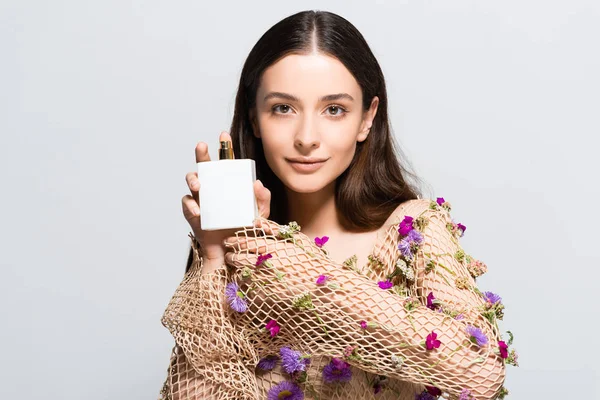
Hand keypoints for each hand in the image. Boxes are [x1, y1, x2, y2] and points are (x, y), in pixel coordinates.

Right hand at [181, 131, 271, 269]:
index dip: (223, 147)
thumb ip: (263, 200)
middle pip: (204, 167)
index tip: (224, 135)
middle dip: (201, 154)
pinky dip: (191, 206)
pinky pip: (188, 204)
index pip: (225, 163)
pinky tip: (198, 211)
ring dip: (193, 179)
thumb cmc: (244, 230)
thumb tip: (257, 183)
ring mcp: (201, 200)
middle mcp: (213, 188)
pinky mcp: (193, 214)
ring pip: (192, 182)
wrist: (232, 253)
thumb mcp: (259, 215)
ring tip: (199, 185)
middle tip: (202, 147)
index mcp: (228, 185)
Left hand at [223, 219, 330, 287]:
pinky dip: (245, 285)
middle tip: (229, 255)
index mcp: (276, 248)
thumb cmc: (312, 261)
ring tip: (236, 268)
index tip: (229, 241)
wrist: (323, 287)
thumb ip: (277, 230)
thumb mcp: (298, 240)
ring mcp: (268, 280)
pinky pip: (249, 290)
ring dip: (236, 270)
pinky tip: (246, 283)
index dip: (236, 241)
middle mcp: (269, 264)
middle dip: (232, 256)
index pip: (248, 242)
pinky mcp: (268, 295)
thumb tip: (258, 222)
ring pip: (242, 274)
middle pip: (241, 258)